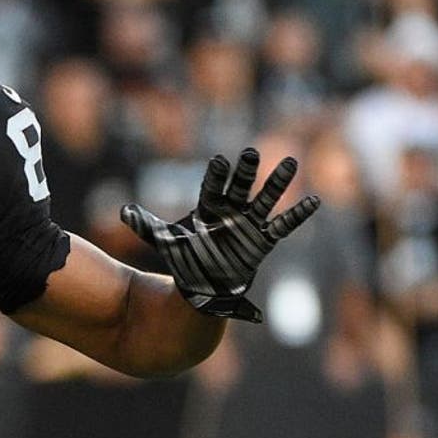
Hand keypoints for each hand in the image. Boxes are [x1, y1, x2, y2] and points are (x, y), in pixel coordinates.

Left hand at [119, 148, 320, 322]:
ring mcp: (248, 226)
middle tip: (252, 152)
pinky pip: (282, 227)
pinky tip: (313, 201)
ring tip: (291, 161)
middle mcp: (229, 213)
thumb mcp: (163, 241)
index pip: (213, 188)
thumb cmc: (183, 259)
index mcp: (207, 209)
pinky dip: (296, 215)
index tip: (220, 160)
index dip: (217, 176)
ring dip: (277, 184)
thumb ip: (146, 225)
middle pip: (240, 188)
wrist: (201, 285)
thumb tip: (123, 211)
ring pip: (265, 200)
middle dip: (246, 172)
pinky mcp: (261, 242)